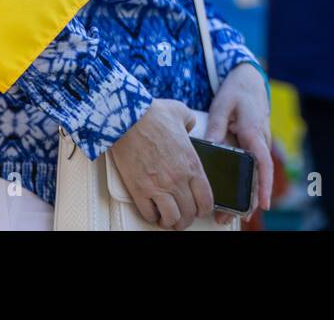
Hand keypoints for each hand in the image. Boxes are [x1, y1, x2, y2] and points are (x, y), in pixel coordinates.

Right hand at [110, 98, 213, 230]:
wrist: (127, 117)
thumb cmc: (154, 113)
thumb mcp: (182, 113)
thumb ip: (191, 122)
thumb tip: (189, 125)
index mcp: (193, 164)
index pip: (206, 199)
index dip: (204, 209)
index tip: (199, 209)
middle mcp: (179, 179)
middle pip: (189, 213)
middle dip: (187, 218)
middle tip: (182, 215)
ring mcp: (158, 187)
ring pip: (172, 219)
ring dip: (170, 221)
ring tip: (167, 217)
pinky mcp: (139, 190)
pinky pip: (149, 215)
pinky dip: (151, 216)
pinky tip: (152, 210)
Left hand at [205, 62, 273, 225]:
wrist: (249, 80)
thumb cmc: (236, 92)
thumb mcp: (222, 106)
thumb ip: (216, 128)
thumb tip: (209, 148)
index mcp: (254, 132)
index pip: (263, 164)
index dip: (264, 185)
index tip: (264, 204)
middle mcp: (261, 141)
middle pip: (259, 177)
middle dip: (249, 201)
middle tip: (230, 219)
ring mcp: (260, 143)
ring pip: (256, 174)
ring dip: (246, 196)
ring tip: (229, 215)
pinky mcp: (255, 144)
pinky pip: (254, 167)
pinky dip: (246, 184)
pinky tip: (235, 197)